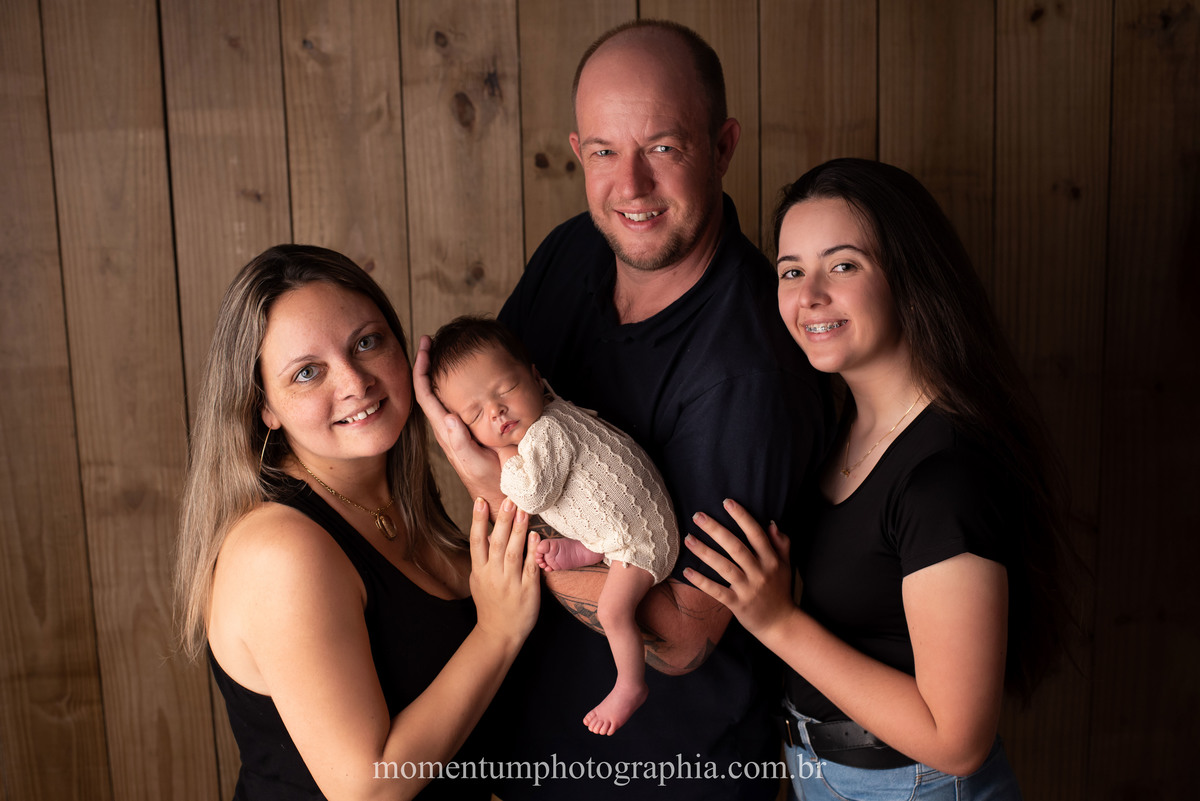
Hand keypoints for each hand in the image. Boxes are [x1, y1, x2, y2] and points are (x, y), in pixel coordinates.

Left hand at [413, 335, 504, 509]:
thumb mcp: (473, 463)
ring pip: (445, 391)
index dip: (421, 369)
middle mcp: (449, 423)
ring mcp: (461, 423)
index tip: (425, 347)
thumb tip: (449, 417)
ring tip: (446, 348)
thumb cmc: (487, 480)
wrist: (502, 490)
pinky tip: (471, 369)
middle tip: (432, 340)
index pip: (425, 394)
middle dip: (428, 362)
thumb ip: (460, 442)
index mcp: (445, 429)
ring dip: (443, 369)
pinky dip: (464, 380)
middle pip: (431, 387)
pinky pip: (464, 398)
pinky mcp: (474, 424)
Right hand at [469, 497, 540, 647]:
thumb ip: (483, 558)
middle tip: (509, 500)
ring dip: (518, 531)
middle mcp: (493, 575)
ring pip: (514, 552)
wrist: (500, 633)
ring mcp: (510, 583)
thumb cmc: (490, 603)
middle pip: (497, 543)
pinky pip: (530, 567)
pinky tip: (536, 536)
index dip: (477, 520)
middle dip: (502, 520)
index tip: (479, 501)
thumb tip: (488, 533)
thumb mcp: (478, 580)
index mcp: (479, 571)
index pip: (476, 541)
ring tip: (523, 511)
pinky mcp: (528, 590)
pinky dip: (532, 551)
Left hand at [682, 498, 795, 639]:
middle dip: (716, 529)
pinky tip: (687, 571)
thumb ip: (781, 544)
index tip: (726, 502)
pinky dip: (701, 581)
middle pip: (736, 547)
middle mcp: (760, 573)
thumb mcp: (786, 566)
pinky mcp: (737, 605)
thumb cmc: (780, 591)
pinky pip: (717, 591)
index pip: (756, 534)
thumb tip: (771, 523)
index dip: (742, 517)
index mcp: (772, 560)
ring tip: (688, 538)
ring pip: (724, 567)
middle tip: (698, 515)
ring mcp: (748, 589)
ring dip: (705, 551)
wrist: (780, 624)